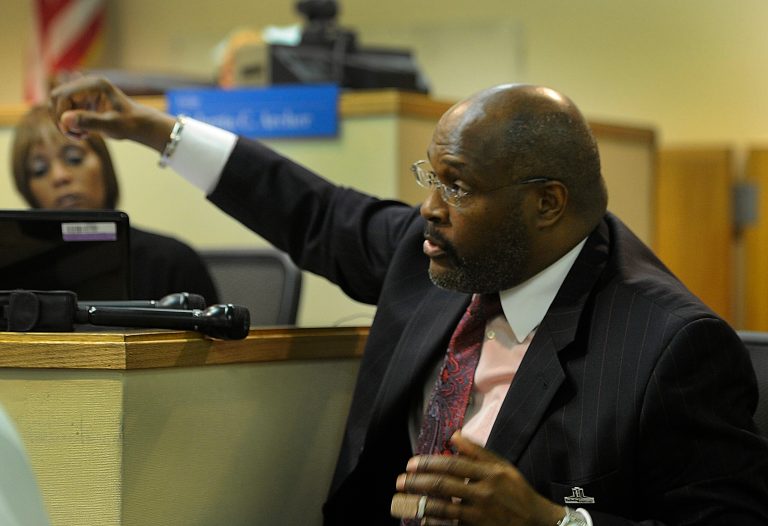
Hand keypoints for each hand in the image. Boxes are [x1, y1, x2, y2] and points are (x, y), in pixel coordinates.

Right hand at [49, 76, 176, 151]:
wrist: (140, 125)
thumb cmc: (130, 124)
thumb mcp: (111, 125)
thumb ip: (89, 121)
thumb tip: (65, 120)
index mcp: (94, 85)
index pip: (62, 95)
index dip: (61, 115)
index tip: (72, 133)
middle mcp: (87, 84)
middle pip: (56, 98)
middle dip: (61, 119)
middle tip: (76, 136)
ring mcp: (84, 92)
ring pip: (59, 106)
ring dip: (65, 123)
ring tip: (81, 136)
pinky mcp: (83, 101)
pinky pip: (66, 111)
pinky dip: (71, 125)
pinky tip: (84, 134)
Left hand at [391, 432, 563, 525]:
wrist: (536, 522)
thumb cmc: (517, 491)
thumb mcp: (502, 467)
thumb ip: (478, 451)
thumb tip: (454, 435)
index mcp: (490, 473)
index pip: (454, 465)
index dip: (430, 463)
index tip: (411, 464)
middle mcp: (485, 493)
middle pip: (444, 486)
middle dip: (418, 483)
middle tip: (399, 481)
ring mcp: (481, 515)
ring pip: (444, 509)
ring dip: (421, 504)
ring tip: (403, 501)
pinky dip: (436, 524)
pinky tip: (422, 521)